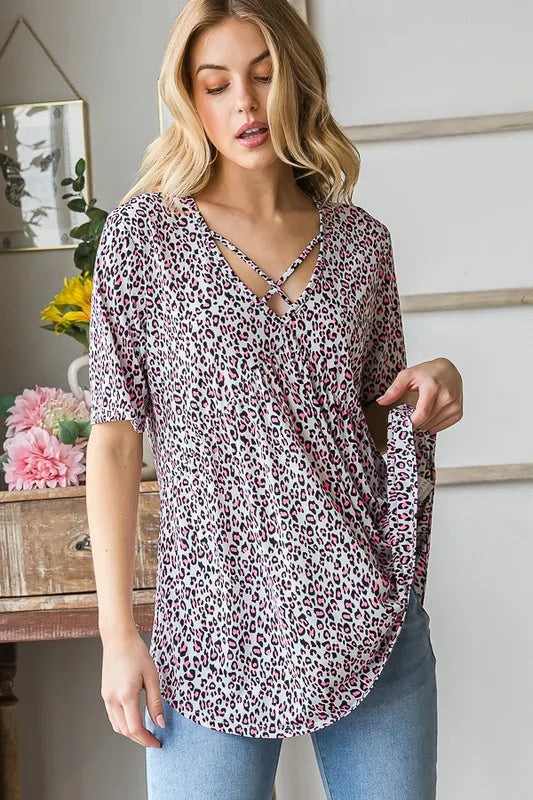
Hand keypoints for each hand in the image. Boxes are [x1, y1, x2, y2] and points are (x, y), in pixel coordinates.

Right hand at [101, 629, 164, 747]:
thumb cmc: (136, 653)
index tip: (157, 742)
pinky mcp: (105, 694)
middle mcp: (113, 699)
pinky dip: (123, 723)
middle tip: (154, 740)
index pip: (135, 728)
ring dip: (131, 733)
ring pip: (117, 726)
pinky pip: (113, 716)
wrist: (118, 639)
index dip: (147, 739)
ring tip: (146, 732)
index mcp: (126, 695)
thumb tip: (160, 723)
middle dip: (140, 739)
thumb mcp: (152, 676)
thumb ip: (155, 702)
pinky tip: (134, 720)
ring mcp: (106, 697)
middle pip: (125, 730)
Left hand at [375, 357, 462, 432]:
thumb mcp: (407, 375)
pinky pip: (441, 427)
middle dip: (414, 421)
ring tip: (421, 409)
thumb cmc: (427, 372)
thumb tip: (381, 402)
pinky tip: (430, 413)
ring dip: (423, 423)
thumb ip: (394, 389)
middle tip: (410, 411)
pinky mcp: (458, 412)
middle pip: (425, 422)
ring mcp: (454, 405)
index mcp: (433, 387)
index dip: (410, 422)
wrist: (448, 370)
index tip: (403, 421)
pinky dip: (432, 424)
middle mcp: (446, 397)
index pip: (421, 414)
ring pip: (432, 426)